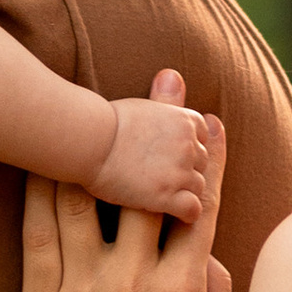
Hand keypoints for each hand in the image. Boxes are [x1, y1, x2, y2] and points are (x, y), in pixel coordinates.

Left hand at [22, 77, 233, 291]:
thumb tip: (206, 247)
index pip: (199, 205)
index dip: (206, 155)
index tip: (209, 116)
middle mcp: (135, 285)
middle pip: (146, 186)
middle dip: (159, 127)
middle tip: (164, 78)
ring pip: (87, 198)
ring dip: (94, 144)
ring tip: (96, 97)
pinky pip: (39, 233)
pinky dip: (42, 188)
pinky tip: (40, 152)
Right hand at [88, 88, 213, 223]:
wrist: (89, 141)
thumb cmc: (106, 122)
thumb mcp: (144, 104)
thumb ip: (164, 104)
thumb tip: (172, 77)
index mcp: (186, 120)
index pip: (203, 138)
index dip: (187, 150)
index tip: (169, 158)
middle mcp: (190, 144)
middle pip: (202, 164)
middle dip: (185, 172)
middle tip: (163, 180)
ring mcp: (181, 171)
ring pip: (199, 187)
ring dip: (184, 193)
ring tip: (163, 198)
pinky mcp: (168, 196)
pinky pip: (193, 210)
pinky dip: (185, 214)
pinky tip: (171, 214)